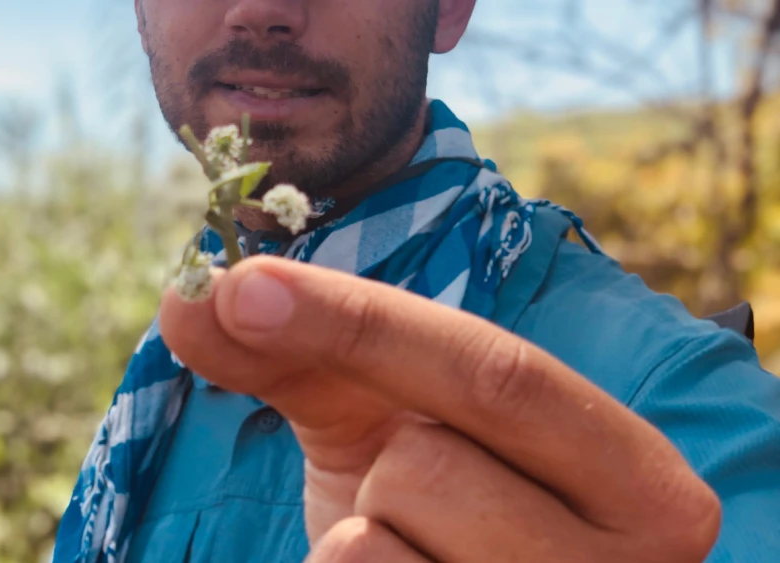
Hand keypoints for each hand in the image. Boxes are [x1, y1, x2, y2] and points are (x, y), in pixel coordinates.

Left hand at [159, 256, 721, 561]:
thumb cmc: (438, 515)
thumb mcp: (394, 426)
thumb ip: (306, 355)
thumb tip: (190, 298)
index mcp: (633, 475)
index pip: (498, 373)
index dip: (362, 323)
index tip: (243, 286)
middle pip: (426, 464)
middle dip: (375, 468)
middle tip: (407, 497)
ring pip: (372, 543)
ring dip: (356, 533)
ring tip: (414, 553)